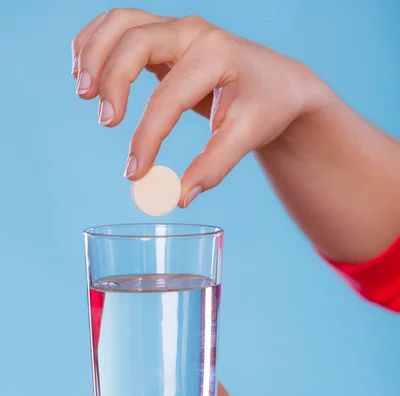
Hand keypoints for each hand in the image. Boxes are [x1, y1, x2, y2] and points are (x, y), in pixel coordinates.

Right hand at [72, 9, 326, 206]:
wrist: (278, 84)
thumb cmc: (265, 108)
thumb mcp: (247, 137)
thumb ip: (213, 167)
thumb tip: (179, 197)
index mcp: (216, 56)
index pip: (168, 98)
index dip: (146, 138)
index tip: (134, 173)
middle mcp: (193, 33)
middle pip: (134, 40)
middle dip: (111, 80)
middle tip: (106, 121)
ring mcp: (176, 29)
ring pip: (120, 23)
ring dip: (93, 53)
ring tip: (82, 92)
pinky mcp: (164, 36)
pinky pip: (119, 26)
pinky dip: (96, 42)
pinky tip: (85, 72)